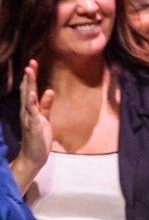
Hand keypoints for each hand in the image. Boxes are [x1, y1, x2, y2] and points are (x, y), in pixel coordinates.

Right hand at [13, 61, 52, 178]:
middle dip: (29, 77)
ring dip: (28, 85)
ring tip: (29, 72)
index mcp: (30, 110)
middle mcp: (27, 112)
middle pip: (27, 91)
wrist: (34, 157)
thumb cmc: (38, 138)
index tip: (33, 63)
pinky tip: (32, 94)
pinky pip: (32, 113)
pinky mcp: (33, 126)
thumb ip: (46, 105)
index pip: (30, 90)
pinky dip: (32, 103)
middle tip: (31, 62)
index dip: (31, 77)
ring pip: (28, 98)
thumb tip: (50, 91)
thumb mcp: (44, 119)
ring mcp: (29, 118)